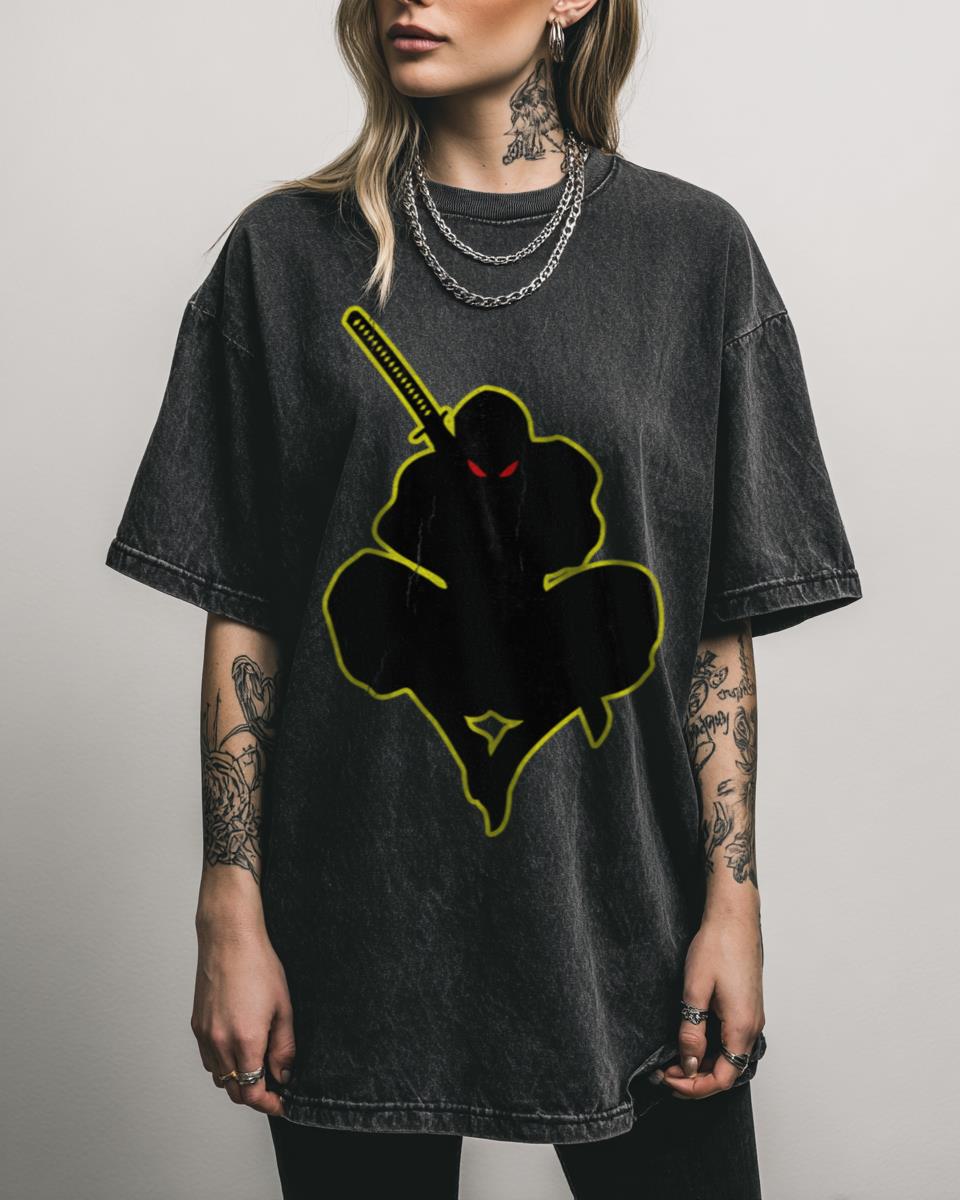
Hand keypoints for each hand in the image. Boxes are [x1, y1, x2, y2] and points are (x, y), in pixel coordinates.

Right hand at [191, 917, 295, 1116]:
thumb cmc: (258, 966)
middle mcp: (220, 1043)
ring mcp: (205, 1035)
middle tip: (274, 1088)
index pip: (252, 1092)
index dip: (268, 1104)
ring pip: (219, 1077)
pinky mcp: (196, 1026)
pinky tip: (238, 1050)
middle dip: (255, 1095)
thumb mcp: (283, 1007)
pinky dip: (223, 1065)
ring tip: (258, 1066)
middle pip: (234, 1091)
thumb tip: (284, 1074)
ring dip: (237, 1080)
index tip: (281, 1103)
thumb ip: (284, 1047)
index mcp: (245, 1040)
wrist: (229, 940)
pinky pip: (208, 1059)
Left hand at [658, 909, 764, 1099]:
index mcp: (742, 1027)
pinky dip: (711, 1049)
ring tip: (673, 1059)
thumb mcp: (695, 990)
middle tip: (664, 1072)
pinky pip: (731, 1041)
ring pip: (729, 1057)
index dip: (694, 1087)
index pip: (722, 1078)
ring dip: (703, 1064)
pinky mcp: (747, 1008)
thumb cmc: (717, 946)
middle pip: (727, 1072)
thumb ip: (692, 1031)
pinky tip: (691, 1041)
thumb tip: (689, 1064)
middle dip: (695, 1079)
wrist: (734, 918)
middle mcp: (753, 1027)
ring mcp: (752, 1017)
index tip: (668, 1079)